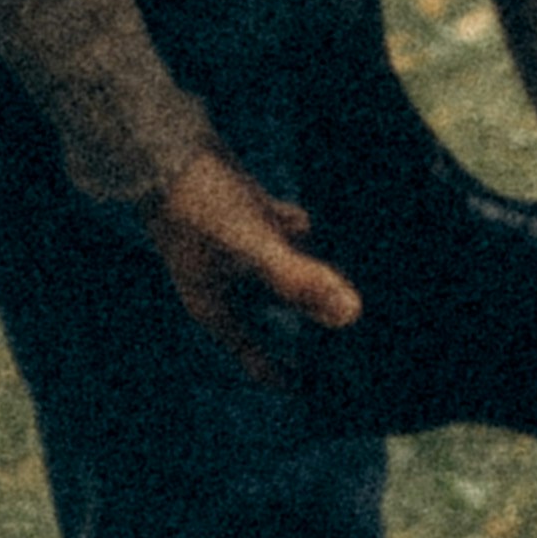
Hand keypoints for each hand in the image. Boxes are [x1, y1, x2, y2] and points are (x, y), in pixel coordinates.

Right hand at [147, 139, 360, 381]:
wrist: (164, 148)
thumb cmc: (197, 207)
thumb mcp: (252, 249)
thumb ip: (298, 279)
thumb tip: (351, 315)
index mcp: (221, 312)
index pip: (263, 361)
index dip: (297, 376)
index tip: (337, 388)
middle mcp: (231, 287)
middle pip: (285, 316)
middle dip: (321, 320)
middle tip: (371, 334)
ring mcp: (239, 252)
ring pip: (291, 273)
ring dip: (322, 274)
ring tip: (372, 283)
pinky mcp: (249, 216)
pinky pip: (290, 234)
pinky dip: (313, 234)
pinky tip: (346, 229)